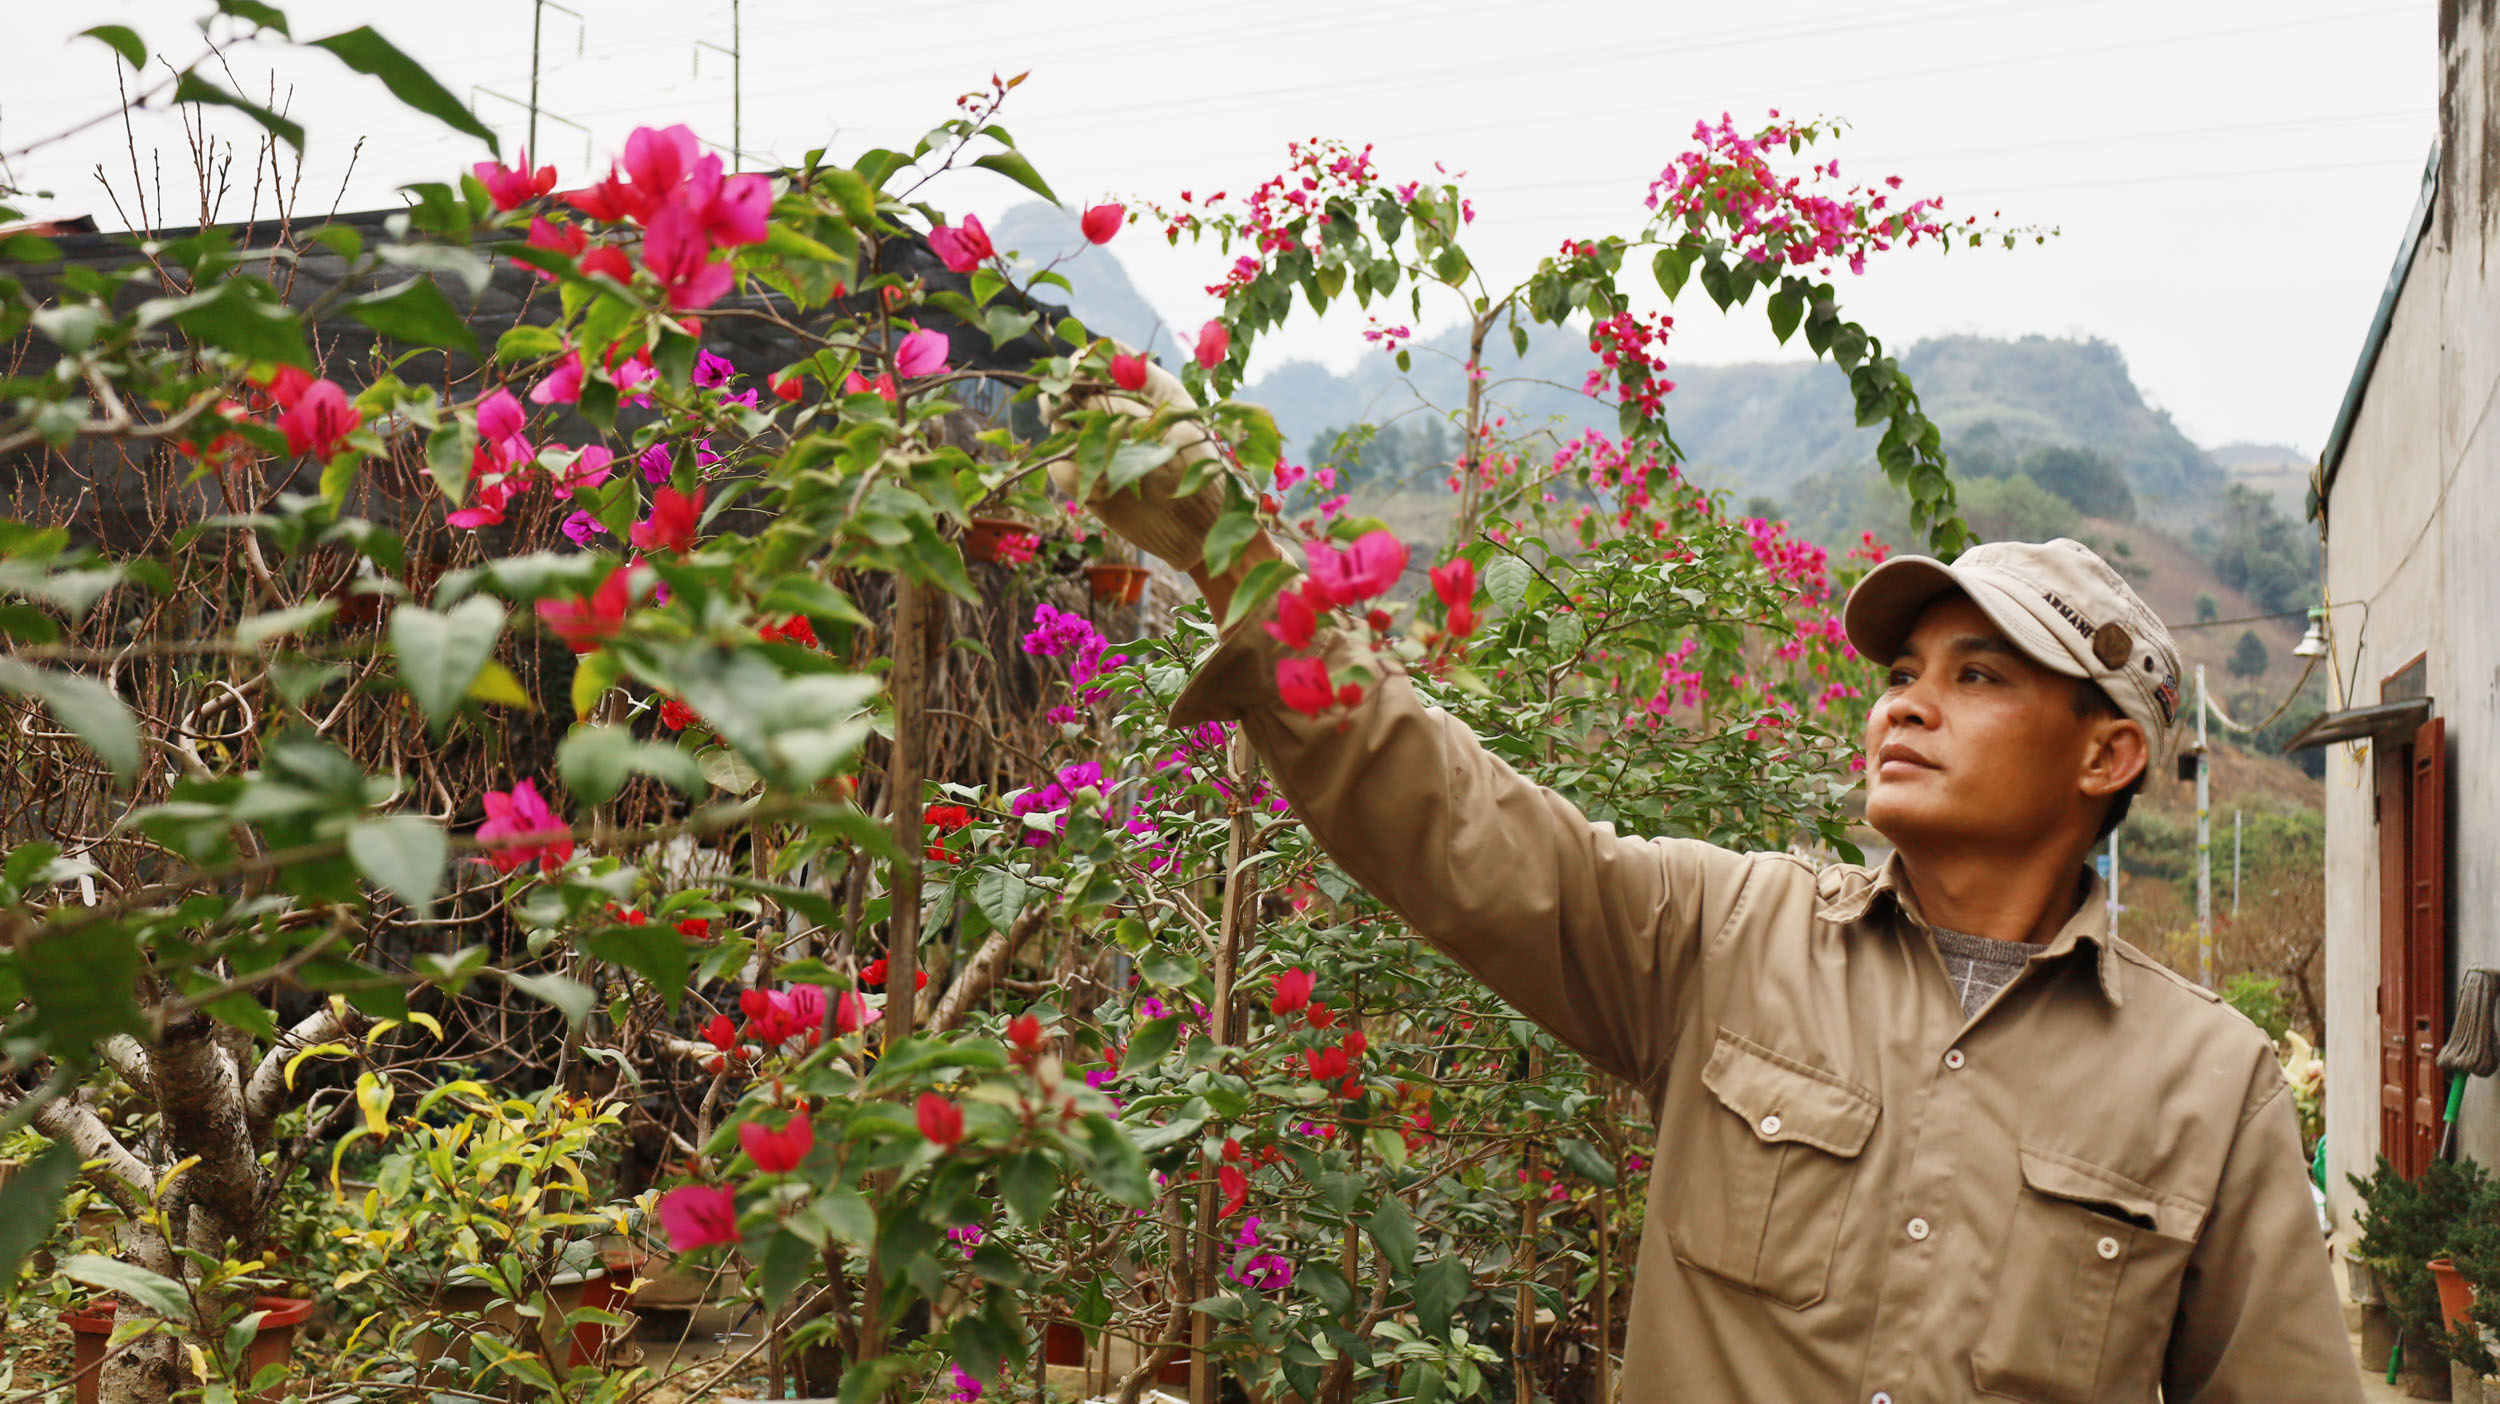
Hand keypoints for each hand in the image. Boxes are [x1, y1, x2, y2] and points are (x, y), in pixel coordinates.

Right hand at [1046, 353, 1226, 572]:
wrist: (1199, 519)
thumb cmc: (1200, 460)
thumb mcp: (1179, 409)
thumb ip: (1145, 377)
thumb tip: (1107, 348)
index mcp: (1130, 392)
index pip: (1090, 364)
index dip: (1077, 364)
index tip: (1076, 370)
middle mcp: (1105, 416)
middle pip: (1063, 392)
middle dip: (1063, 395)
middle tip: (1067, 402)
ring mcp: (1092, 448)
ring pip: (1058, 429)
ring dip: (1072, 436)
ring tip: (1106, 456)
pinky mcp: (1084, 482)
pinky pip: (1061, 469)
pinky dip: (1077, 475)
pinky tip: (1107, 489)